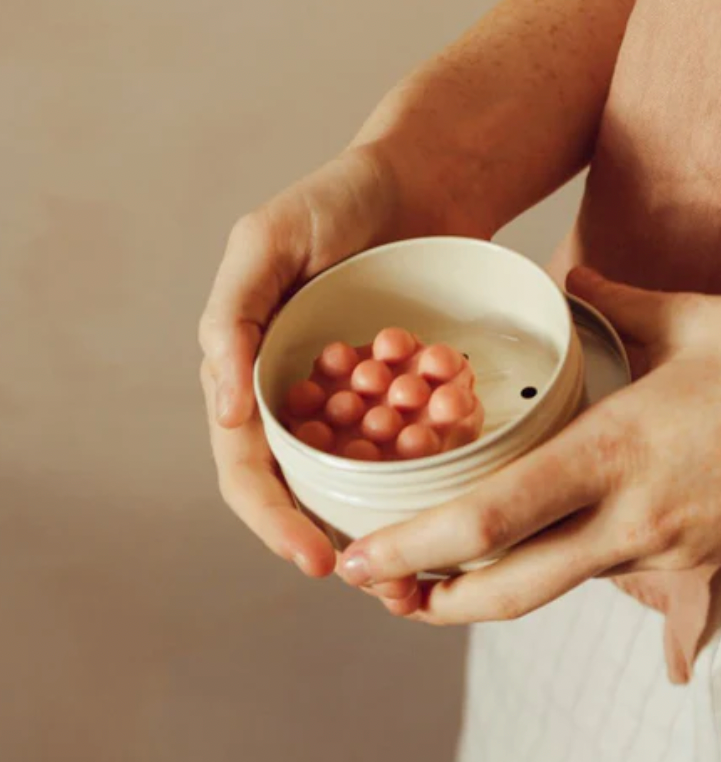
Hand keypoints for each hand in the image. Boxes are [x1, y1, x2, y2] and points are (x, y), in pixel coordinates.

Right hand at [199, 142, 450, 606]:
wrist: (424, 177)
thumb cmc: (337, 199)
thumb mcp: (267, 242)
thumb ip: (233, 317)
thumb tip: (223, 409)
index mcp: (250, 368)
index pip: (248, 464)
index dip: (272, 518)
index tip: (315, 559)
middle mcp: (298, 390)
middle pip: (303, 486)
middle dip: (331, 538)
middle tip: (379, 583)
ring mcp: (355, 392)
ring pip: (357, 475)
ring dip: (381, 520)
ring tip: (420, 559)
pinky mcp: (405, 386)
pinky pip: (409, 440)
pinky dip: (425, 470)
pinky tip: (456, 497)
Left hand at [337, 267, 720, 623]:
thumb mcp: (689, 317)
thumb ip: (610, 301)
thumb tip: (565, 277)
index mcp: (622, 451)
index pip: (496, 519)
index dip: (417, 548)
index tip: (360, 557)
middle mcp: (639, 518)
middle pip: (512, 589)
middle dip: (433, 599)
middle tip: (379, 588)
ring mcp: (674, 549)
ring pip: (558, 588)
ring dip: (490, 590)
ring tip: (439, 572)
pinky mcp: (703, 559)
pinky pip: (609, 571)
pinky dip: (558, 564)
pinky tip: (541, 534)